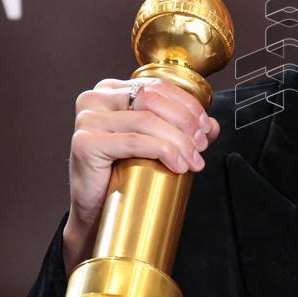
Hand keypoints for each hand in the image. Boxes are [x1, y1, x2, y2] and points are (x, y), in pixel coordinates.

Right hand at [61, 78, 219, 273]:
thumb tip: (212, 125)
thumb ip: (183, 129)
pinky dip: (163, 151)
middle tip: (202, 146)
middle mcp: (95, 98)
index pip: (158, 86)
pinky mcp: (85, 143)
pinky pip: (134, 141)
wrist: (97, 210)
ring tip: (194, 160)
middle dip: (186, 122)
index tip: (206, 128)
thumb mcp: (158, 143)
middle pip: (153, 99)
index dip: (188, 105)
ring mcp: (87, 119)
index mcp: (111, 90)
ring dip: (179, 140)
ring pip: (147, 121)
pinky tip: (178, 166)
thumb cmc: (124, 173)